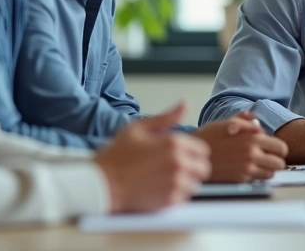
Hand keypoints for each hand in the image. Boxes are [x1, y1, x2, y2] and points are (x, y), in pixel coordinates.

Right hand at [95, 103, 210, 212]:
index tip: (180, 156)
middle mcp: (179, 163)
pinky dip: (175, 196)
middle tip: (174, 169)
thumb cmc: (116, 157)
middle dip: (192, 168)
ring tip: (164, 180)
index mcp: (174, 143)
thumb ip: (166, 117)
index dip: (192, 153)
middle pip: (203, 169)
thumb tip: (185, 104)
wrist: (101, 184)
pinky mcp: (169, 201)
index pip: (202, 150)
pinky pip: (184, 198)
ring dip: (184, 183)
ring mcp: (175, 183)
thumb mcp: (138, 128)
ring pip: (195, 185)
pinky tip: (158, 190)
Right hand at [194, 112, 289, 181]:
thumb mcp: (227, 123)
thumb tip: (259, 125)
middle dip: (275, 160)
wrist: (191, 157)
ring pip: (270, 174)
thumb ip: (246, 122)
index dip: (279, 148)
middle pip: (280, 164)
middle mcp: (252, 155)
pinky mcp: (239, 180)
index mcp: (252, 139)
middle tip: (267, 156)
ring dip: (267, 169)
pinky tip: (245, 168)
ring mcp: (246, 170)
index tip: (273, 148)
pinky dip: (255, 175)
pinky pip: (257, 180)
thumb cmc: (209, 137)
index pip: (281, 148)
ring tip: (256, 163)